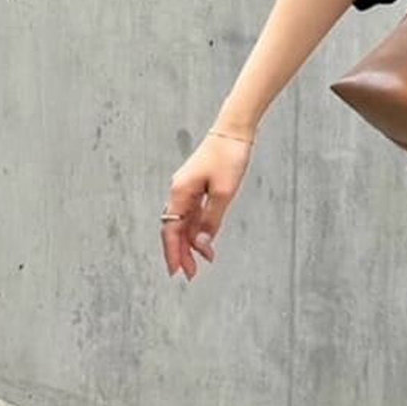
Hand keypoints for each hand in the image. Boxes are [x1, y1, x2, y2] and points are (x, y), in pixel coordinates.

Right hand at [162, 130, 253, 281]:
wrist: (234, 131)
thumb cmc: (228, 157)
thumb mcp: (224, 193)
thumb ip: (211, 220)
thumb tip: (202, 244)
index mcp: (180, 192)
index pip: (172, 230)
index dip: (173, 252)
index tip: (176, 272)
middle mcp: (180, 191)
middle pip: (176, 228)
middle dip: (182, 252)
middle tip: (191, 274)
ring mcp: (188, 189)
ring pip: (186, 222)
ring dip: (192, 242)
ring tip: (202, 262)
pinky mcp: (198, 186)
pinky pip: (194, 213)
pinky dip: (199, 228)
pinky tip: (207, 240)